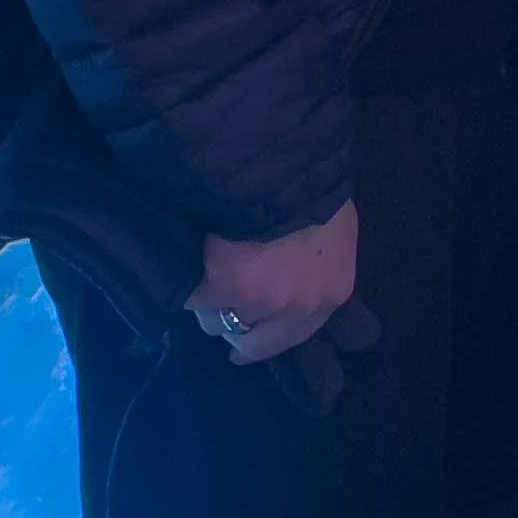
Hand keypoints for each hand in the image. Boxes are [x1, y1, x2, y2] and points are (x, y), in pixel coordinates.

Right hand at [194, 197, 357, 365]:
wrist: (282, 172)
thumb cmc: (314, 190)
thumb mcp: (333, 229)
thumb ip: (316, 262)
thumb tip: (294, 272)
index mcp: (331, 293)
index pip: (297, 334)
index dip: (269, 338)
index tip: (248, 345)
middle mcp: (295, 308)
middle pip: (256, 342)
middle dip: (238, 335)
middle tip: (220, 328)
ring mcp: (257, 302)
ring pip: (218, 321)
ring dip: (210, 306)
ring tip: (200, 280)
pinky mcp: (220, 290)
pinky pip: (194, 301)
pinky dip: (187, 287)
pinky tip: (185, 271)